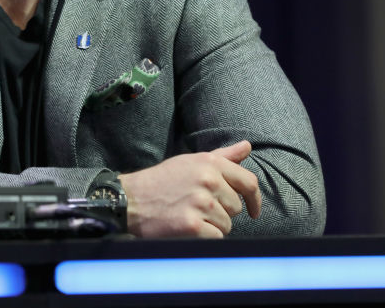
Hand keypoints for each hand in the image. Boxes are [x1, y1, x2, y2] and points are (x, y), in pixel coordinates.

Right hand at [118, 140, 261, 237]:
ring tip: (190, 216)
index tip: (254, 210)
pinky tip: (187, 228)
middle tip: (198, 208)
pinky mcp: (193, 225)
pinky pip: (216, 237)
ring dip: (212, 226)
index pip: (248, 182)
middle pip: (236, 207)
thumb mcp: (191, 161)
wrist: (130, 199)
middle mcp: (208, 181)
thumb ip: (222, 156)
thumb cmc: (161, 181)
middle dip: (222, 212)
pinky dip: (205, 237)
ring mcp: (201, 203)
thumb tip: (247, 146)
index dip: (255, 199)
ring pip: (227, 224)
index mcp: (210, 163)